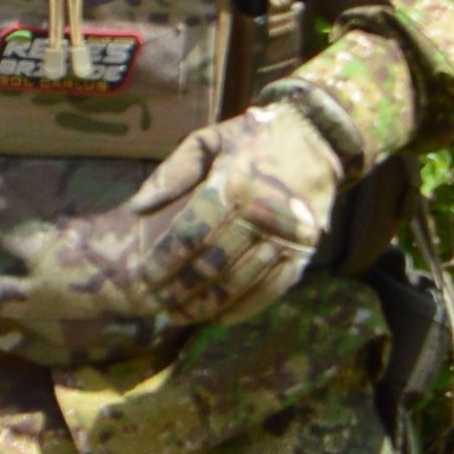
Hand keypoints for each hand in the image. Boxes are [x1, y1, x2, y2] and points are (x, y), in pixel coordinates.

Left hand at [0, 85, 347, 366]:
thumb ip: (169, 176)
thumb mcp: (205, 140)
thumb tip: (136, 211)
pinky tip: (204, 316)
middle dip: (169, 295)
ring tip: (164, 318)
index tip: (133, 282)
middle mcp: (262, 216)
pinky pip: (263, 296)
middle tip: (135, 309)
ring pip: (235, 290)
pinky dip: (233, 310)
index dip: (159, 267)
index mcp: (234, 183)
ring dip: (197, 309)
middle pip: (208, 271)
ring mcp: (286, 243)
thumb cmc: (251, 135)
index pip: (190, 238)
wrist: (320, 140)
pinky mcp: (300, 260)